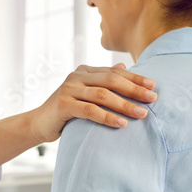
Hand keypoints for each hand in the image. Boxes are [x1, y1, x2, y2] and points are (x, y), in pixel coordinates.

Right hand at [29, 63, 157, 142]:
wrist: (38, 123)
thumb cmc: (66, 110)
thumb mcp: (84, 94)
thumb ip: (101, 81)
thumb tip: (123, 67)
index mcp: (84, 72)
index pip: (114, 72)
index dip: (135, 78)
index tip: (153, 86)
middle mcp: (76, 77)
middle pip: (111, 80)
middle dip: (134, 89)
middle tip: (153, 98)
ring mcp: (68, 90)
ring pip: (102, 95)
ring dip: (125, 104)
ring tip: (141, 113)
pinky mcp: (63, 105)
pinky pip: (90, 110)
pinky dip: (107, 117)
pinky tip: (121, 124)